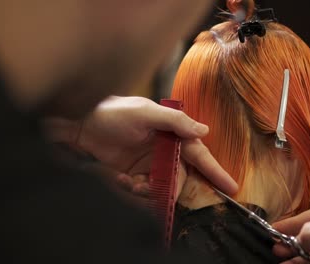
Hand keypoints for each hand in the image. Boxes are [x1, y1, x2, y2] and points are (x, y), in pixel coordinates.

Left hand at [45, 96, 237, 197]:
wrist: (78, 125)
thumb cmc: (111, 112)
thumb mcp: (144, 112)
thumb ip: (175, 121)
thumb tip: (204, 131)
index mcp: (172, 133)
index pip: (198, 153)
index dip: (215, 170)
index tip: (231, 187)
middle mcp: (164, 149)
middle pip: (180, 176)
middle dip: (171, 187)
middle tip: (149, 188)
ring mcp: (149, 163)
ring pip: (163, 187)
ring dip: (149, 190)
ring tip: (130, 183)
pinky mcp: (133, 174)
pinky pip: (144, 191)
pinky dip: (135, 191)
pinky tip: (122, 181)